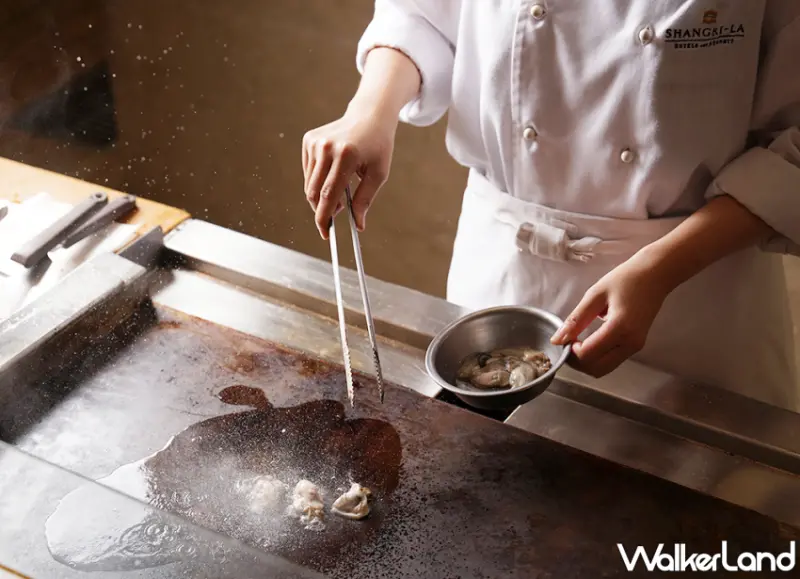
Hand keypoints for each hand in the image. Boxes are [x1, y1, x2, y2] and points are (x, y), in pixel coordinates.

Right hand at [302, 107, 396, 238]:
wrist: (369, 116)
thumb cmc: (377, 146)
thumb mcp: (378, 174)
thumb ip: (365, 200)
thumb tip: (357, 225)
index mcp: (346, 155)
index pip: (329, 195)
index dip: (325, 217)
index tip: (325, 233)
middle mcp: (327, 147)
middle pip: (315, 192)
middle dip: (323, 209)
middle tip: (339, 212)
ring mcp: (315, 142)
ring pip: (310, 184)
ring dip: (322, 195)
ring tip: (341, 189)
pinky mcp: (309, 140)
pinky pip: (308, 172)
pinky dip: (318, 180)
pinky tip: (333, 172)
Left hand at [550, 254, 673, 377]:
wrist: (655, 275)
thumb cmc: (626, 279)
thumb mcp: (595, 295)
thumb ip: (576, 319)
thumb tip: (557, 340)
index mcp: (620, 328)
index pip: (588, 355)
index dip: (571, 352)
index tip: (564, 338)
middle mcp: (630, 343)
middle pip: (597, 369)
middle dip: (577, 362)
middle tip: (567, 345)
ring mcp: (635, 347)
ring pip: (604, 369)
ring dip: (587, 362)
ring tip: (577, 343)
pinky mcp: (636, 346)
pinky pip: (612, 361)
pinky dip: (597, 358)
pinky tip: (589, 343)